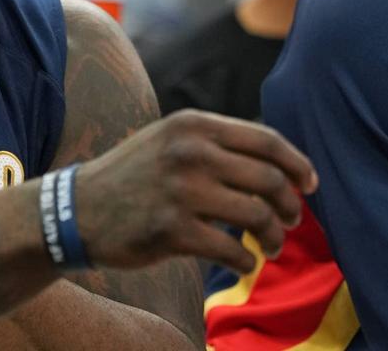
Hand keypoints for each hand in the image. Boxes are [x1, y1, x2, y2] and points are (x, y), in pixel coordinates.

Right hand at [75, 109, 317, 273]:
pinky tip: (241, 262)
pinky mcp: (172, 230)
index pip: (267, 140)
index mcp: (192, 125)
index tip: (309, 185)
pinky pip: (233, 251)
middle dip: (289, 206)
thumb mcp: (169, 141)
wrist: (78, 208)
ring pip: (257, 217)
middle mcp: (189, 152)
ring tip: (268, 245)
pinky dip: (246, 262)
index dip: (298, 165)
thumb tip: (280, 163)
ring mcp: (181, 191)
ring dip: (272, 237)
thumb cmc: (133, 176)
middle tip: (289, 222)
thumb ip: (216, 143)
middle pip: (269, 180)